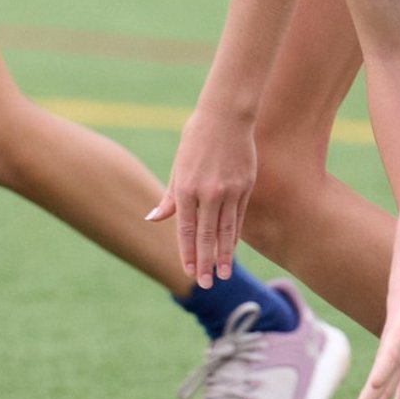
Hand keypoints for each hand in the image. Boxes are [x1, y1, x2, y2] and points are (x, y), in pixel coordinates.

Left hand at [148, 109, 258, 287]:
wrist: (226, 114)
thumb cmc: (196, 137)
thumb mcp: (178, 166)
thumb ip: (170, 197)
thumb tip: (153, 219)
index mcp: (187, 187)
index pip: (187, 229)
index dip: (188, 253)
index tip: (188, 272)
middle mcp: (208, 192)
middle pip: (207, 236)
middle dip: (205, 262)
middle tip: (205, 284)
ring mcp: (229, 190)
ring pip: (226, 230)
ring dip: (224, 255)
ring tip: (223, 274)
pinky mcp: (246, 186)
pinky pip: (238, 217)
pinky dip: (234, 235)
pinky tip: (232, 249)